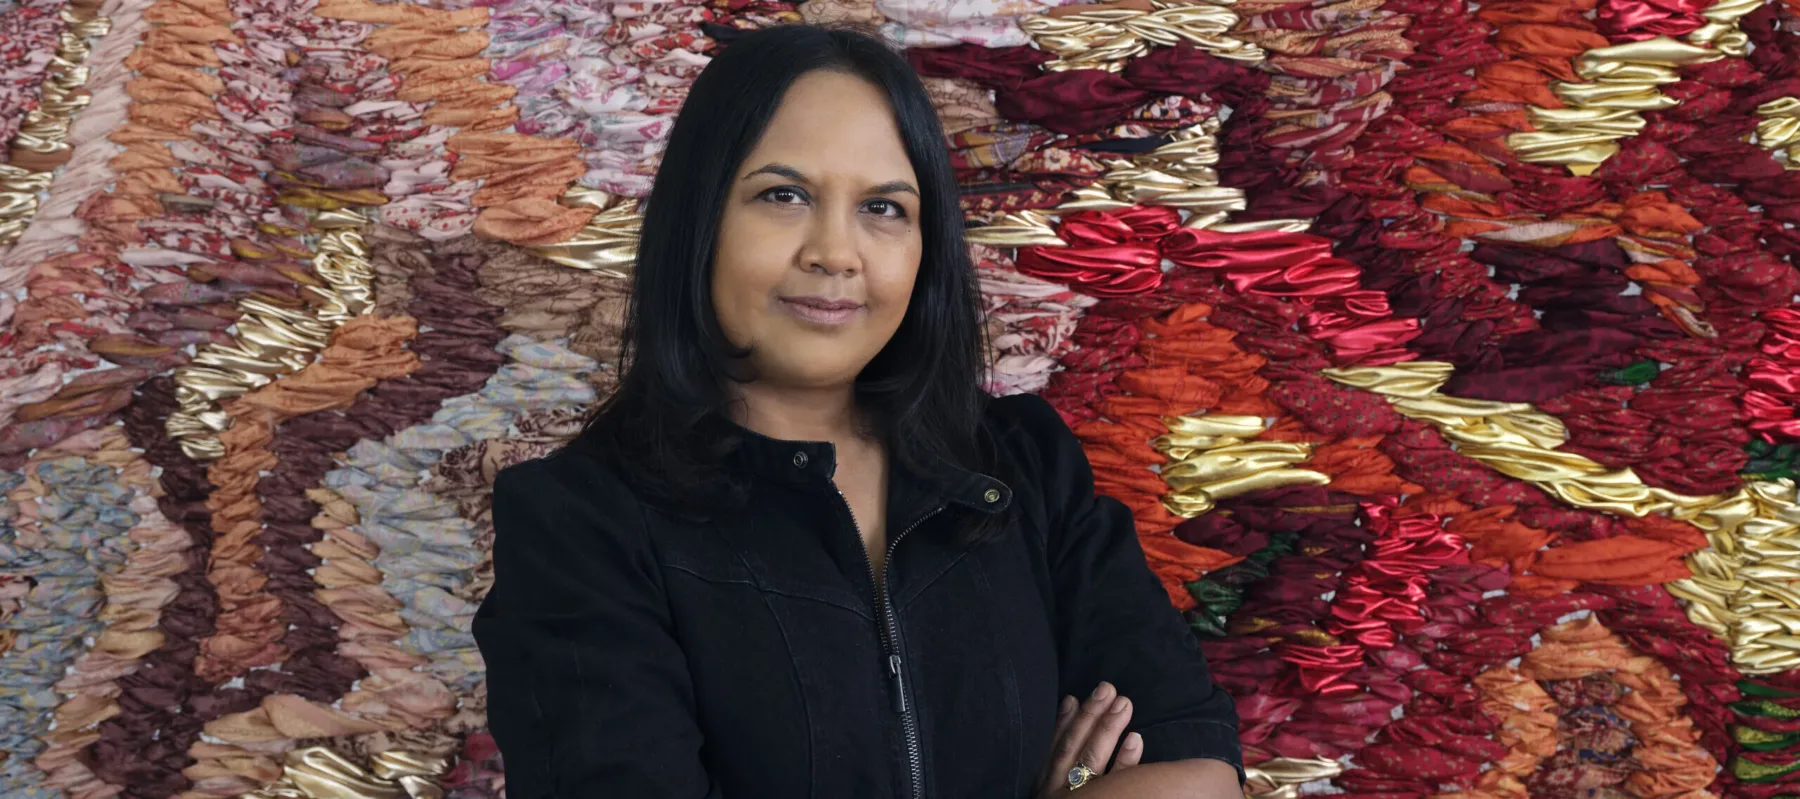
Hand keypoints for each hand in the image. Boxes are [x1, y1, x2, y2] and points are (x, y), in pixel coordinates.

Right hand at [1036, 682, 1141, 796]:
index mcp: (1046, 786)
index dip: (1062, 722)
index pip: (1054, 750)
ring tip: (1123, 703)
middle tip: (1106, 688)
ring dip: (1107, 728)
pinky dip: (1124, 761)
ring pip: (1091, 759)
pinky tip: (1134, 739)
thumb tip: (1068, 726)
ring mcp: (1079, 797)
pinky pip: (1116, 782)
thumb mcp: (1052, 790)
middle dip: (1088, 715)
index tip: (1071, 698)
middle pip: (1072, 748)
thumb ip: (1059, 768)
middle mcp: (1058, 790)